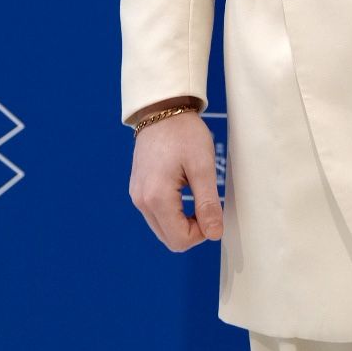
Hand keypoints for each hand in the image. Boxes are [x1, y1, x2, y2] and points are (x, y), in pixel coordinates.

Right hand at [129, 112, 223, 251]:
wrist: (161, 110)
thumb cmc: (184, 133)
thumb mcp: (202, 166)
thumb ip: (207, 203)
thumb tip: (214, 234)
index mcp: (156, 198)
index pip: (180, 241)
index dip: (202, 233)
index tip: (212, 209)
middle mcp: (141, 201)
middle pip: (170, 238)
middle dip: (192, 229)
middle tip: (205, 202)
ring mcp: (137, 196)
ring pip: (163, 228)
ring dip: (182, 221)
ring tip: (195, 193)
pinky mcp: (138, 190)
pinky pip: (156, 214)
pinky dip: (172, 212)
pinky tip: (183, 191)